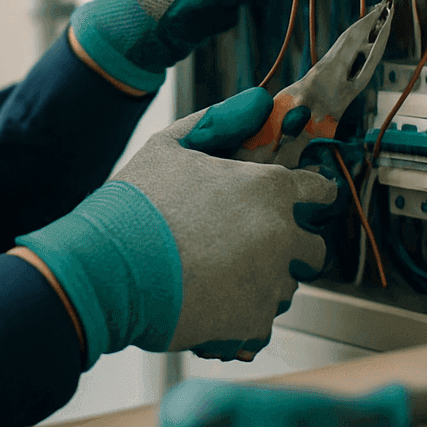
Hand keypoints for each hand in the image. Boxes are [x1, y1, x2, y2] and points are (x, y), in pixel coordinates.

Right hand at [15, 87, 336, 367]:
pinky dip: (238, 320)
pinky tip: (203, 304)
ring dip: (261, 285)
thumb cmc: (134, 205)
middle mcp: (280, 235)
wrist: (104, 267)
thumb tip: (259, 101)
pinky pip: (260, 325)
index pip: (322, 194)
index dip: (307, 200)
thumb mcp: (170, 146)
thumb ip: (220, 121)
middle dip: (289, 249)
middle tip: (242, 248)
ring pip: (285, 289)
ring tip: (212, 277)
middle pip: (313, 249)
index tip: (291, 208)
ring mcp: (270, 283)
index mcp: (268, 188)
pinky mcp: (252, 324)